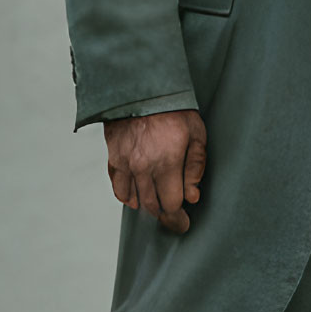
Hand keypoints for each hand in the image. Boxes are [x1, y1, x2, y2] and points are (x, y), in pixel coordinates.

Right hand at [104, 109, 206, 232]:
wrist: (140, 88)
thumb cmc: (174, 109)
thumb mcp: (196, 133)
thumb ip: (195, 167)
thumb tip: (192, 196)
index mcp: (167, 162)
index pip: (171, 204)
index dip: (179, 218)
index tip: (184, 223)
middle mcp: (143, 167)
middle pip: (152, 206)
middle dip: (164, 216)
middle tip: (174, 219)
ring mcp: (125, 163)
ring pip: (134, 199)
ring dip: (147, 206)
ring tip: (158, 204)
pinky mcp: (114, 157)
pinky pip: (118, 187)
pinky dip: (127, 195)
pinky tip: (137, 195)